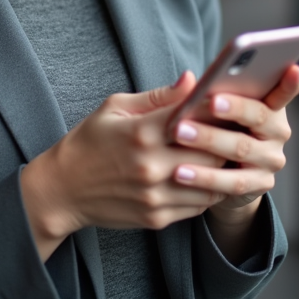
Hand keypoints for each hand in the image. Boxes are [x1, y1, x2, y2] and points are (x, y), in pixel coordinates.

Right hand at [21, 71, 224, 259]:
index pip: (198, 117)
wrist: (62, 189)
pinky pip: (199, 205)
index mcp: (142, 132)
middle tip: (236, 129)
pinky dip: (209, 190)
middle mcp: (152, 166)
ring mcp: (156, 195)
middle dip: (226, 139)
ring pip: (211, 182)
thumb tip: (192, 80)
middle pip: (212, 152)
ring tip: (228, 154)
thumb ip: (158, 96)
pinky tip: (208, 177)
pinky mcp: (158, 217)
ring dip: (222, 168)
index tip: (228, 105)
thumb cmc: (88, 142)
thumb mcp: (115, 107)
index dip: (218, 111)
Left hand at [169, 64, 298, 224]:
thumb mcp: (216, 108)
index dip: (290, 82)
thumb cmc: (217, 127)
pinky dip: (205, 176)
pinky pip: (232, 182)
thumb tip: (187, 78)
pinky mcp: (260, 185)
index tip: (294, 69)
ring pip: (241, 148)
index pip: (283, 91)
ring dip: (209, 140)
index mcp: (271, 105)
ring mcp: (272, 160)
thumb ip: (211, 92)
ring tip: (180, 132)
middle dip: (234, 108)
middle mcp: (278, 132)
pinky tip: (180, 172)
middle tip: (211, 101)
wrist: (221, 176)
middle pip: (259, 117)